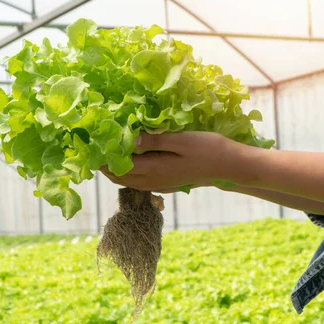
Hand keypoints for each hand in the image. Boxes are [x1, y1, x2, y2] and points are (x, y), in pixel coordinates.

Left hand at [100, 131, 241, 192]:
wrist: (230, 166)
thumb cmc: (209, 148)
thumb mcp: (182, 139)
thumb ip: (155, 140)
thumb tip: (130, 139)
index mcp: (156, 169)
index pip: (121, 166)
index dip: (105, 158)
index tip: (93, 146)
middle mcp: (155, 181)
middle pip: (121, 178)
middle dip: (106, 166)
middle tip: (95, 150)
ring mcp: (162, 184)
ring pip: (130, 182)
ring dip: (117, 171)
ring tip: (108, 156)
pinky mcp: (169, 184)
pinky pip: (141, 183)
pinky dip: (131, 175)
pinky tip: (132, 163)